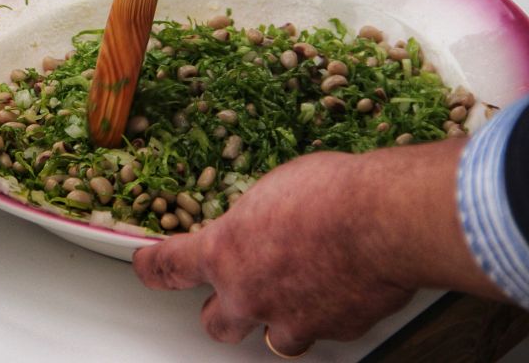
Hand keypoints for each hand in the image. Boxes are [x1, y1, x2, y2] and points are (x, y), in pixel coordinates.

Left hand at [132, 139, 503, 354]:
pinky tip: (337, 288)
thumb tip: (263, 224)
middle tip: (234, 294)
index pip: (170, 266)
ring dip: (276, 319)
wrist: (383, 218)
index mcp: (226, 251)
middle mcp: (251, 294)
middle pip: (216, 324)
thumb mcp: (273, 189)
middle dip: (221, 312)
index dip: (152, 268)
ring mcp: (292, 319)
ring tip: (292, 296)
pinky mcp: (332, 330)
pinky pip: (320, 330)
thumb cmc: (330, 192)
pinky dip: (323, 314)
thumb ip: (256, 219)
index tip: (145, 265)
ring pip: (272, 339)